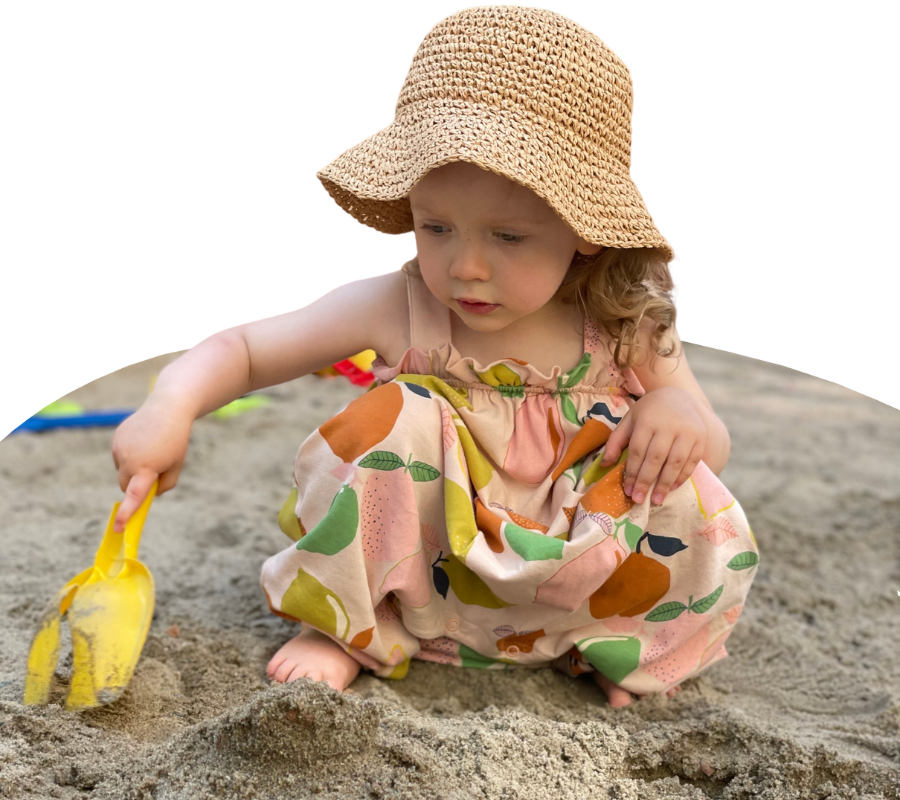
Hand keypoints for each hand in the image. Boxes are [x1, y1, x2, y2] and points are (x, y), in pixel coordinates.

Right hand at [111, 398, 193, 531]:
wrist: (168, 408)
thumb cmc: (176, 440)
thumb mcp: (176, 465)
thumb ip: (165, 484)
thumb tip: (149, 494)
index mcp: (146, 468)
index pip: (134, 495)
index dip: (127, 513)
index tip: (119, 527)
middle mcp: (129, 459)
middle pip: (125, 486)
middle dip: (135, 486)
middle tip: (153, 473)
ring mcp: (119, 448)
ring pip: (122, 471)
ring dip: (133, 469)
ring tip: (151, 450)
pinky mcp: (116, 439)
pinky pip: (120, 457)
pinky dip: (129, 456)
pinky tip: (143, 441)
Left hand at [599, 387, 706, 505]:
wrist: (679, 396)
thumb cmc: (649, 412)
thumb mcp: (629, 420)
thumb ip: (616, 441)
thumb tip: (605, 464)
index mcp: (648, 420)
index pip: (638, 450)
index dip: (632, 472)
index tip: (628, 490)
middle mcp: (669, 425)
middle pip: (656, 458)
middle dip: (646, 481)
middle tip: (638, 499)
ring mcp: (688, 431)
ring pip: (676, 462)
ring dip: (665, 484)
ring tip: (656, 500)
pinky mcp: (701, 438)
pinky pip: (692, 462)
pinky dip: (682, 477)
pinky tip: (672, 488)